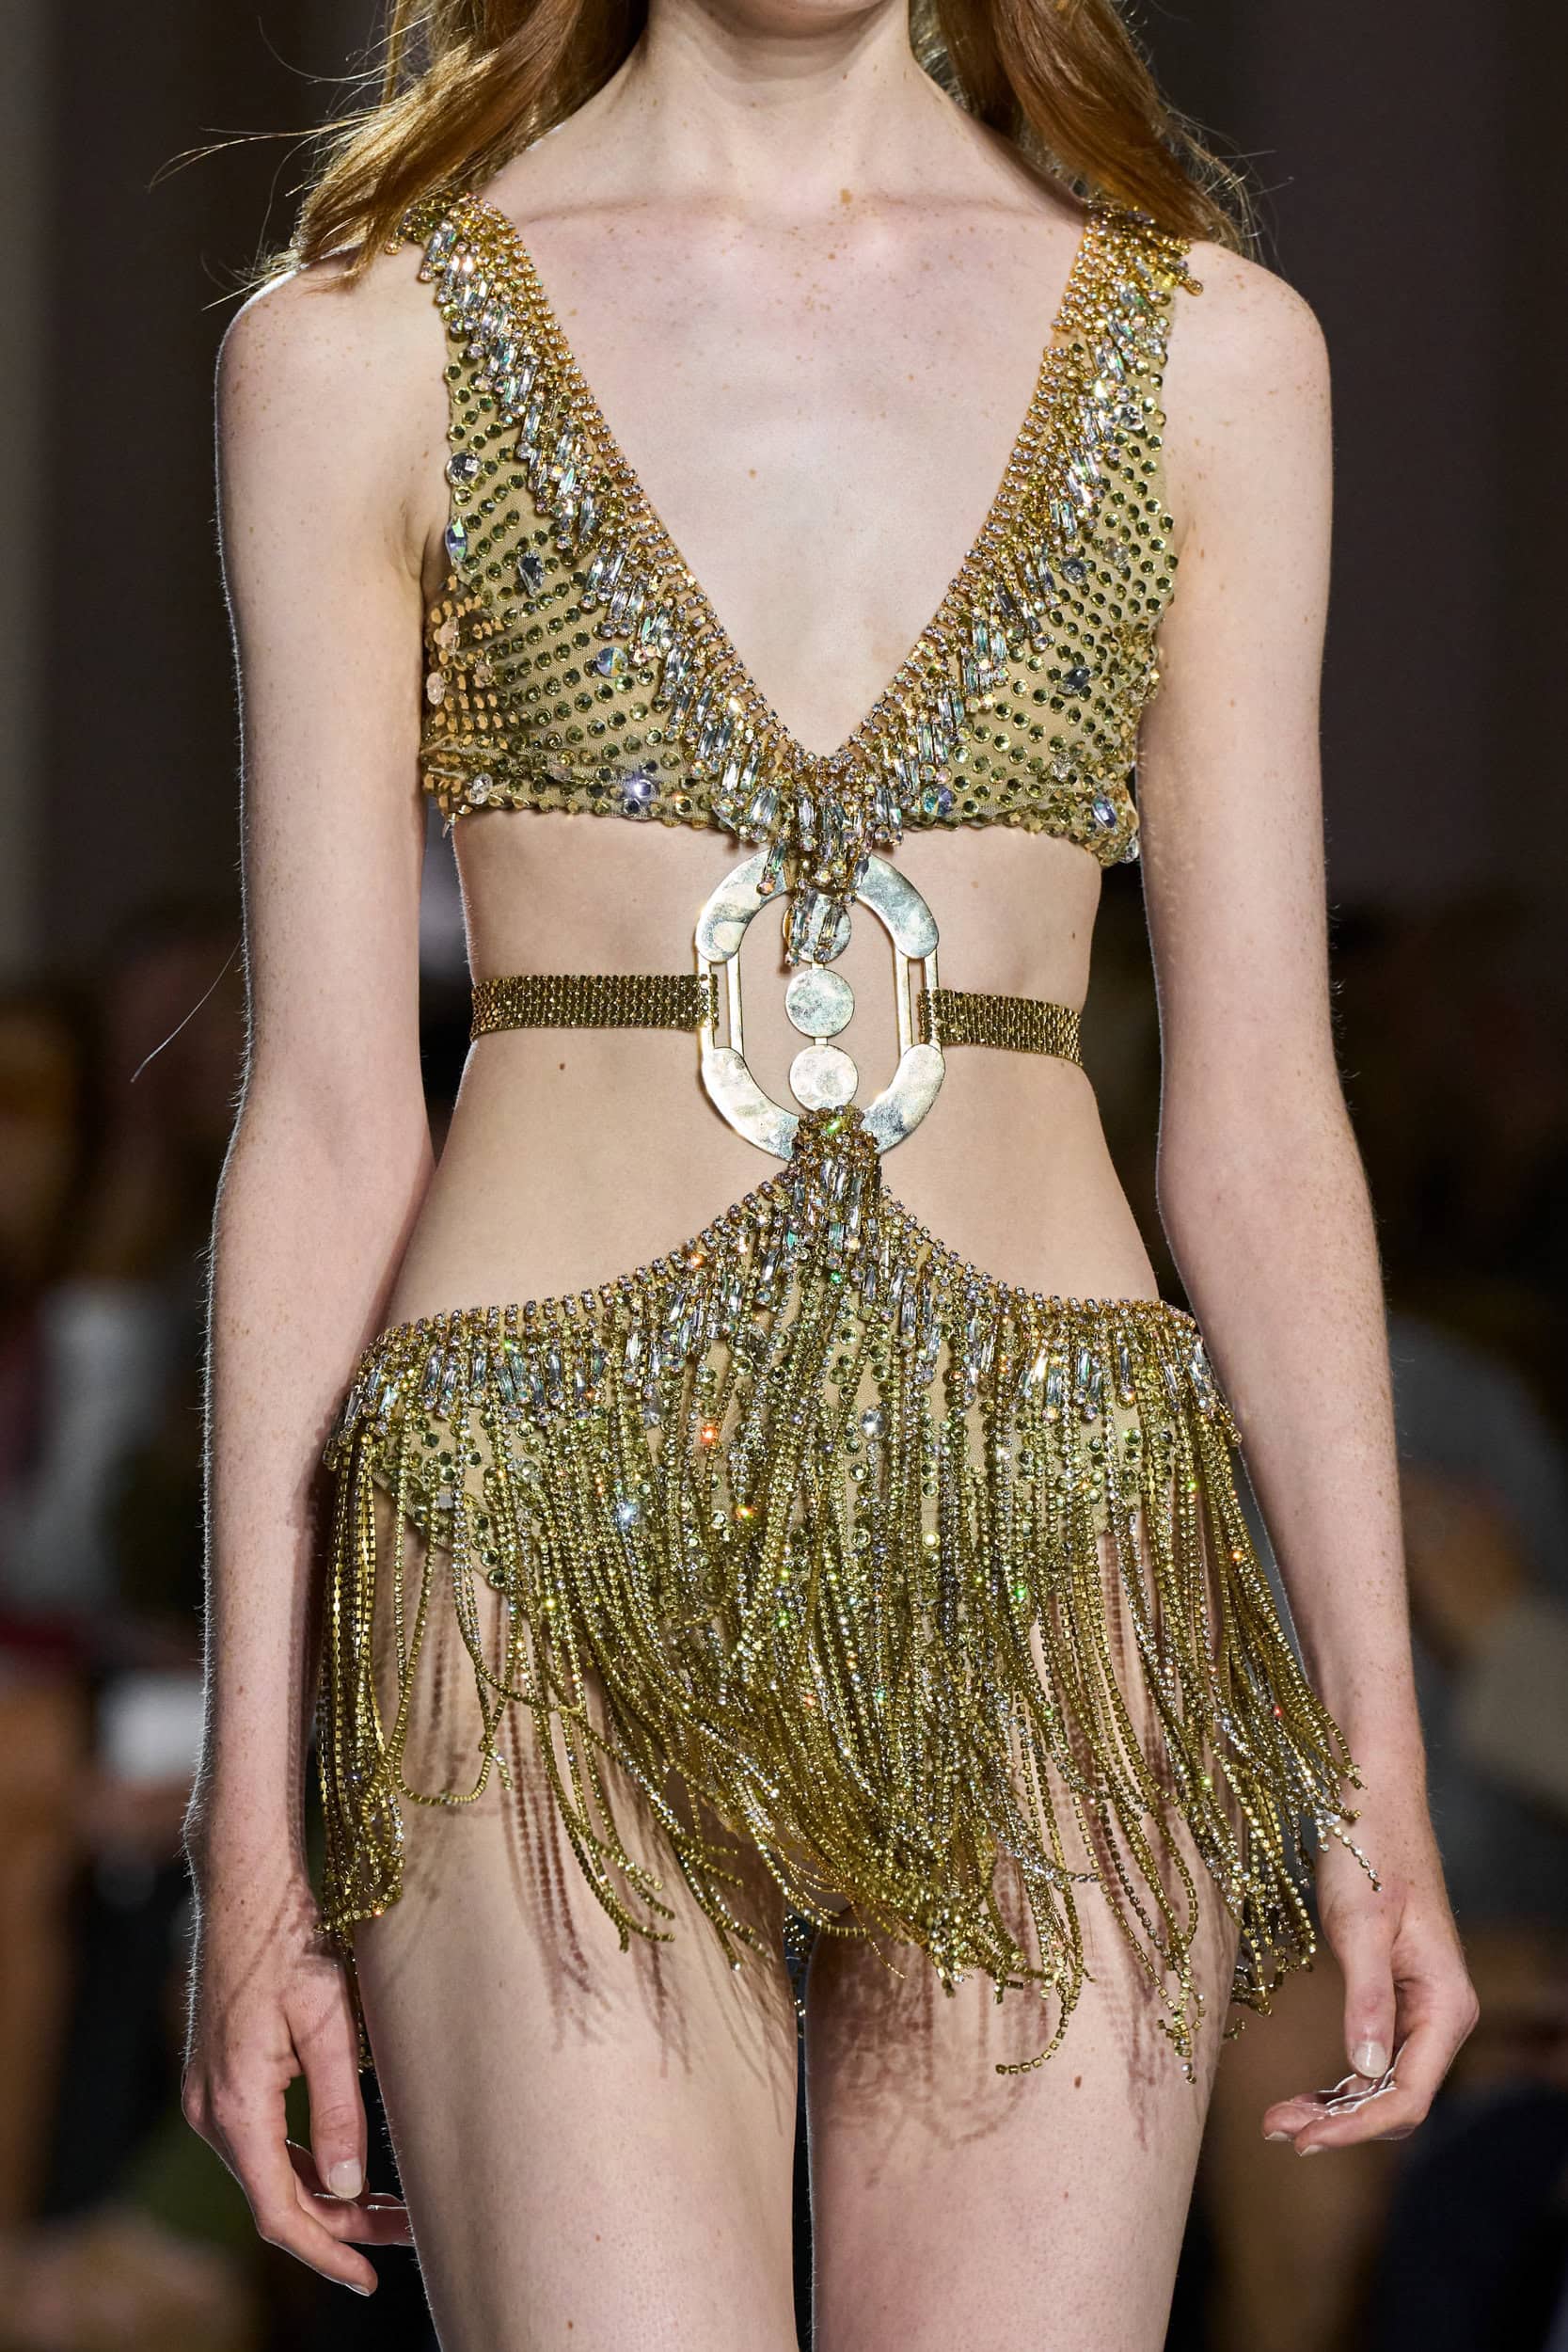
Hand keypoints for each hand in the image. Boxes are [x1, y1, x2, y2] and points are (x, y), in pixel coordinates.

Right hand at [182, 1862, 411, 2291]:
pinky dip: (303, 2162)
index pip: (278, 2212)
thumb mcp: (330, 2025)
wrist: (248, 1889)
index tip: (369, 2278)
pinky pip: (262, 2141)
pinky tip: (346, 2164)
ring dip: (324, 2194)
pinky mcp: (219, 2078)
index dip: (326, 2252)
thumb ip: (338, 2111)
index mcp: (235, 2107)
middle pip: (276, 2198)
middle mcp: (210, 2112)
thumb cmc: (292, 1944)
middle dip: (340, 2223)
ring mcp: (208, 2096)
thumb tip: (346, 2188)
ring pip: (269, 2172)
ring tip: (389, 2203)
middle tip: (407, 2229)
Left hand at [1260, 1791, 1478, 2154]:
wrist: (1371, 1801)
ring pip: (1381, 2083)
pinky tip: (1304, 2094)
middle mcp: (1440, 2014)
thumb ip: (1368, 1997)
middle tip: (1276, 2130)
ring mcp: (1417, 2006)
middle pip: (1396, 2098)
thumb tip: (1367, 2069)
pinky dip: (1338, 2080)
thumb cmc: (1370, 1851)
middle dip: (1340, 2123)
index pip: (1408, 2095)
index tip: (1305, 2139)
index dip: (1358, 2126)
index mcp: (1446, 2004)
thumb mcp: (1361, 1924)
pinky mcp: (1392, 1994)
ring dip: (1335, 2107)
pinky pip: (1371, 2056)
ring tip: (1278, 2120)